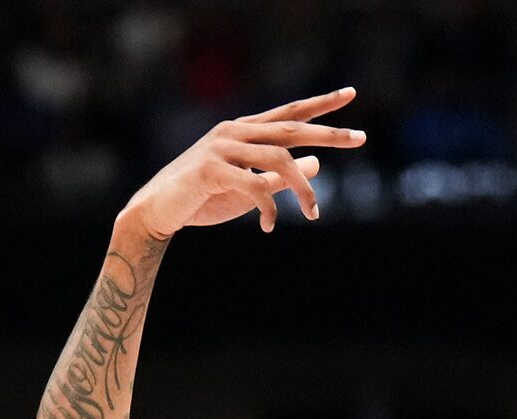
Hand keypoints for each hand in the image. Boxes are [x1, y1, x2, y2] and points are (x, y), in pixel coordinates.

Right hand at [120, 88, 365, 237]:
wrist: (157, 212)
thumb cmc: (202, 199)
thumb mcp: (249, 188)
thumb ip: (281, 176)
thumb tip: (316, 165)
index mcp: (243, 131)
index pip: (289, 113)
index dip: (320, 104)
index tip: (350, 94)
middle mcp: (234, 132)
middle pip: (291, 128)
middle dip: (327, 133)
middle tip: (360, 138)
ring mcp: (221, 148)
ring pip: (279, 159)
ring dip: (302, 189)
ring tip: (313, 213)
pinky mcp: (211, 170)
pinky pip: (255, 186)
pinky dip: (269, 208)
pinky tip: (270, 227)